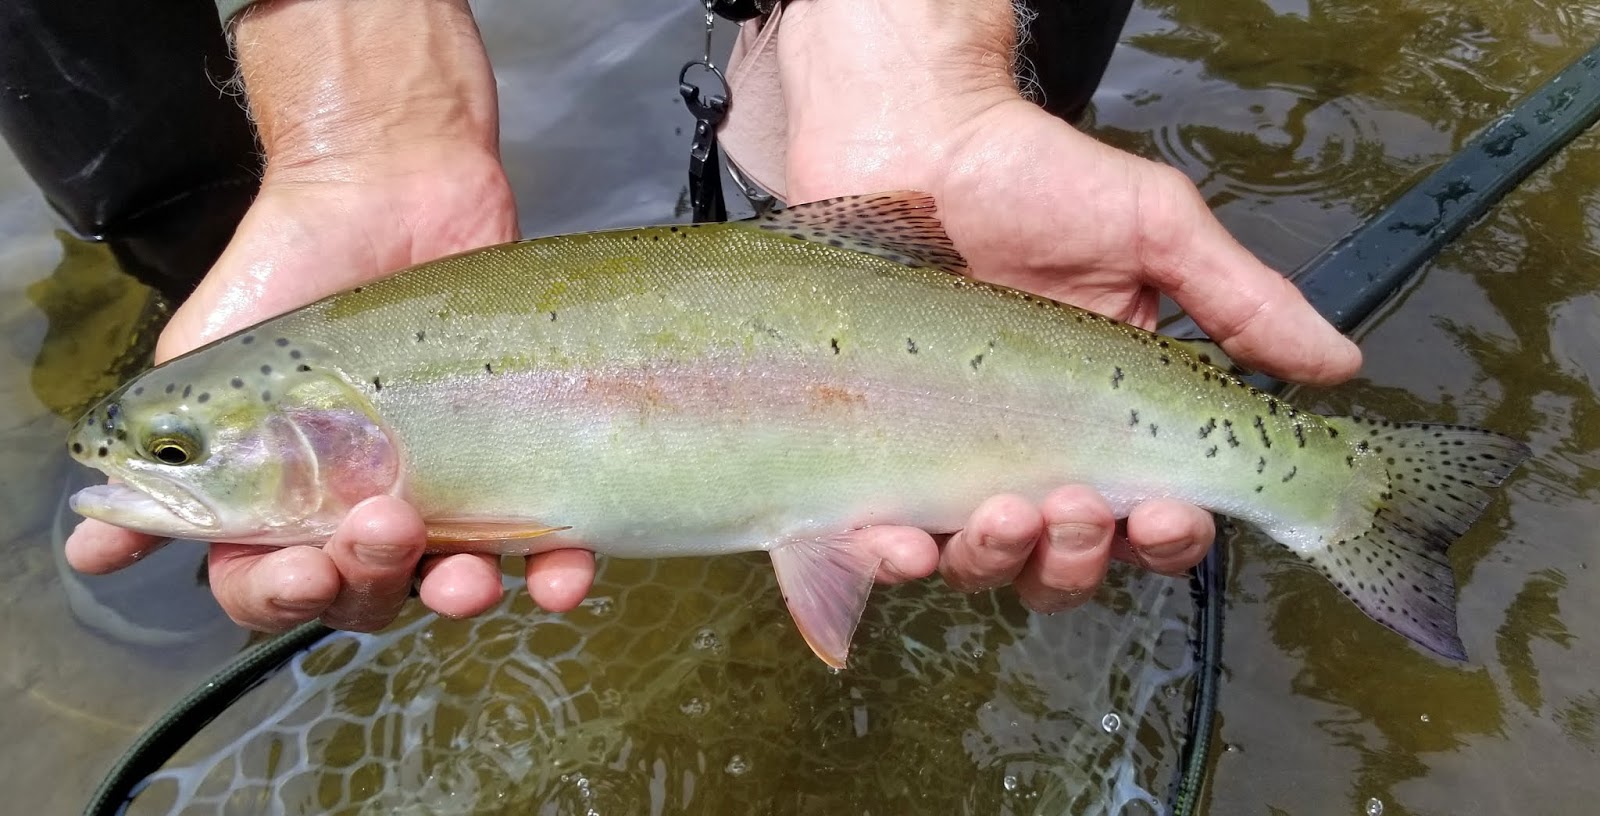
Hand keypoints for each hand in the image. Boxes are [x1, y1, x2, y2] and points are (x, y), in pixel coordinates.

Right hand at [63, 0, 560, 631]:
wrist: (389, 188)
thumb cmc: (288, 274)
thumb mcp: (207, 369)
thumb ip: (164, 461)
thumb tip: (92, 545)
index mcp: (286, 503)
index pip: (274, 590)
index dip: (284, 599)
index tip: (303, 569)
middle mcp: (365, 509)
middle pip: (368, 596)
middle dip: (373, 581)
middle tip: (385, 524)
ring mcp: (449, 490)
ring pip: (456, 585)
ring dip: (462, 597)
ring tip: (469, 576)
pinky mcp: (523, 458)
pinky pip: (550, 542)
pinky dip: (560, 573)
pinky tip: (568, 573)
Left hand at [772, 0, 1361, 610]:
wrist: (910, 135)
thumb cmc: (1033, 178)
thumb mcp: (1154, 229)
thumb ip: (1242, 301)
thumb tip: (1340, 365)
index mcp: (1110, 415)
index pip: (1152, 515)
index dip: (1168, 537)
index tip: (1169, 513)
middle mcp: (1033, 450)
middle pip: (1069, 563)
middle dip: (1080, 558)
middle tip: (1074, 506)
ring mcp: (950, 457)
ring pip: (982, 564)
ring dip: (1000, 560)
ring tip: (1005, 512)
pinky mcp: (875, 453)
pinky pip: (881, 542)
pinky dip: (896, 560)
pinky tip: (902, 542)